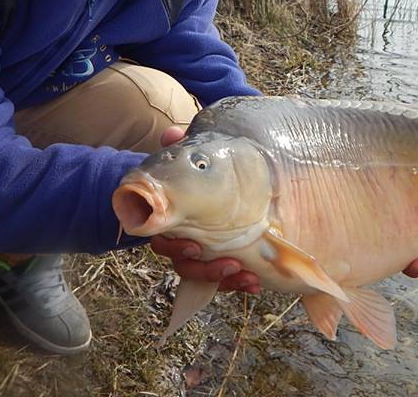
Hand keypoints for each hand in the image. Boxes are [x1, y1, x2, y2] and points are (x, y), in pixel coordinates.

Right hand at [152, 125, 259, 293]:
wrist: (208, 181)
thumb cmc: (194, 172)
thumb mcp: (188, 158)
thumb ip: (179, 148)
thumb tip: (171, 135)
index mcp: (170, 221)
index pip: (162, 242)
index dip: (174, 248)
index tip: (193, 246)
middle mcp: (182, 241)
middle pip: (183, 265)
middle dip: (205, 269)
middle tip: (228, 262)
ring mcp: (201, 253)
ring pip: (204, 275)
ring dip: (223, 278)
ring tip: (246, 275)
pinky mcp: (220, 259)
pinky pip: (224, 279)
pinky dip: (237, 283)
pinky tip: (255, 282)